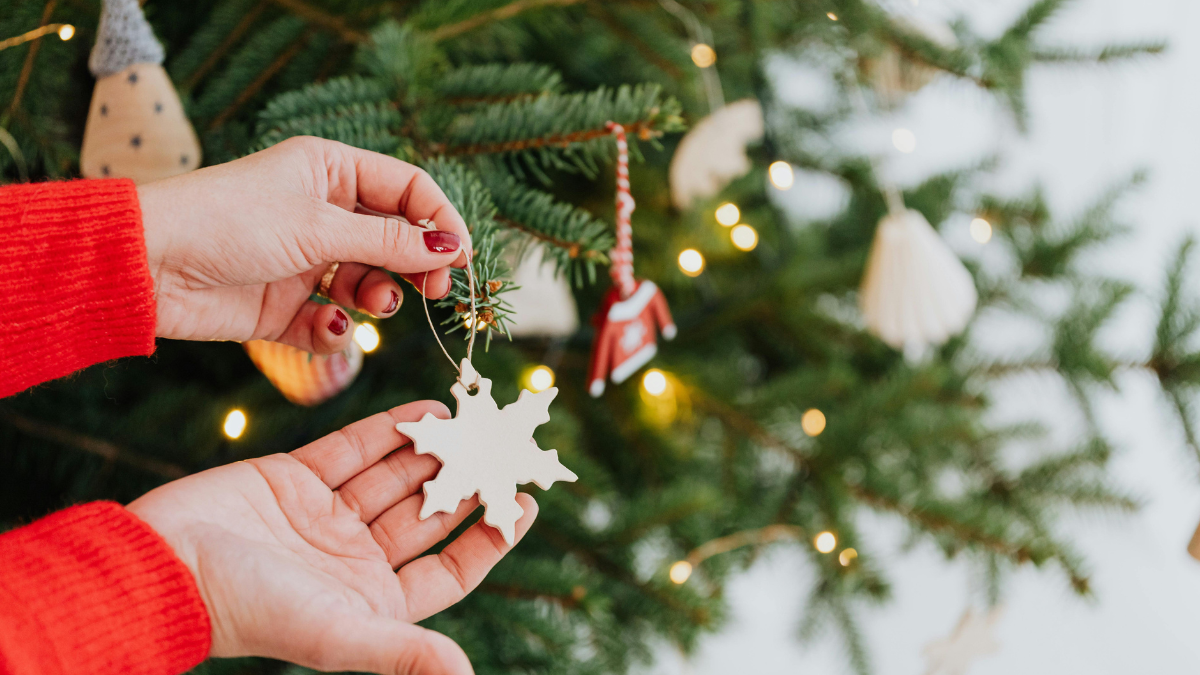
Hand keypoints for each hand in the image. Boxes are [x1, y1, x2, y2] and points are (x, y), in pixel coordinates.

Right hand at [128, 401, 535, 674]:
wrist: (159, 563)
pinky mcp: (295, 478)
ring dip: (434, 450)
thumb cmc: (247, 609)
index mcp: (373, 600)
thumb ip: (402, 651)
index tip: (525, 502)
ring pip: (396, 476)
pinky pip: (355, 448)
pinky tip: (428, 408)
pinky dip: (390, 428)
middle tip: (504, 446)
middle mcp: (355, 559)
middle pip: (428, 513)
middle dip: (466, 481)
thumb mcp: (335, 632)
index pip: (448, 567)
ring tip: (475, 420)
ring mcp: (326, 517)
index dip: (489, 537)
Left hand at [138, 136, 472, 353]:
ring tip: (371, 304)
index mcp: (331, 172)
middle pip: (396, 240)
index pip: (408, 190)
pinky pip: (331, 323)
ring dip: (378, 297)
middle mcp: (322, 214)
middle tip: (435, 290)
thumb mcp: (319, 226)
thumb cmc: (226, 222)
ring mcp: (305, 261)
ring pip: (369, 284)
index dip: (440, 221)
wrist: (147, 266)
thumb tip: (452, 247)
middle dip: (416, 266)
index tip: (462, 258)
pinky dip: (336, 331)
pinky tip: (327, 328)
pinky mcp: (285, 306)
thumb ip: (390, 241)